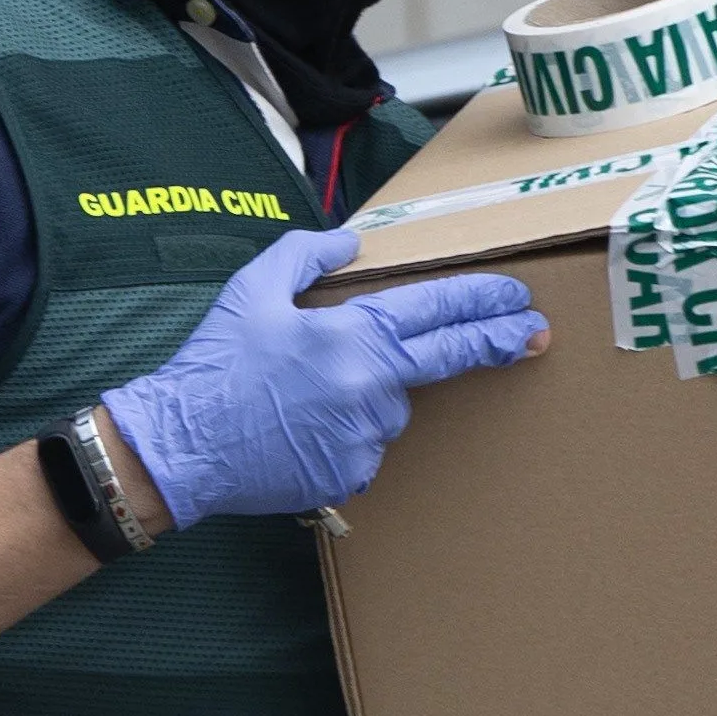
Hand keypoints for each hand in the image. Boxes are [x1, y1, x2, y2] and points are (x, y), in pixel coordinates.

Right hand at [102, 228, 547, 527]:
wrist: (181, 444)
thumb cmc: (214, 364)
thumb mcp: (253, 289)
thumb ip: (309, 254)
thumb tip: (354, 241)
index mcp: (351, 334)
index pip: (437, 312)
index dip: (484, 303)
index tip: (518, 301)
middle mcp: (370, 386)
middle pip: (448, 358)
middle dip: (498, 342)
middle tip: (534, 334)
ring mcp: (365, 436)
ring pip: (392, 405)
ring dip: (370, 392)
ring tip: (306, 394)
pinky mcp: (351, 474)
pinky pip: (367, 445)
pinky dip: (346, 432)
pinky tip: (302, 427)